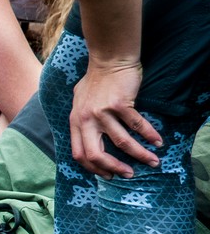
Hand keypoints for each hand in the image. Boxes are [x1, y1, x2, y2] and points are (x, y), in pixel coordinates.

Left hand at [69, 60, 154, 177]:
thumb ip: (81, 119)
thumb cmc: (95, 79)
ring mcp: (102, 113)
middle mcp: (86, 120)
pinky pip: (136, 125)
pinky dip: (149, 135)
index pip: (79, 154)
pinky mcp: (120, 104)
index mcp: (75, 122)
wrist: (109, 59)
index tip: (107, 174)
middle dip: (113, 168)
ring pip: (122, 142)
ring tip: (152, 162)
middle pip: (96, 154)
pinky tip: (157, 141)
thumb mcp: (79, 101)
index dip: (93, 168)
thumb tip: (85, 135)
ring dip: (139, 154)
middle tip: (128, 175)